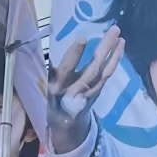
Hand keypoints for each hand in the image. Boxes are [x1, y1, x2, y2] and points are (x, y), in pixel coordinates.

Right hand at [47, 27, 122, 154]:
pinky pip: (107, 76)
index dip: (74, 55)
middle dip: (103, 49)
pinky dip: (114, 61)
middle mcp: (74, 90)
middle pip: (92, 69)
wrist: (62, 126)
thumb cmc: (48, 99)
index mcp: (56, 87)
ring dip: (113, 54)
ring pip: (103, 73)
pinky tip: (120, 47)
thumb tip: (36, 53)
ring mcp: (88, 93)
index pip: (66, 70)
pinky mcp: (97, 93)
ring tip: (120, 35)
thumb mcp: (40, 89)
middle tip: (114, 30)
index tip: (83, 39)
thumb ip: (46, 72)